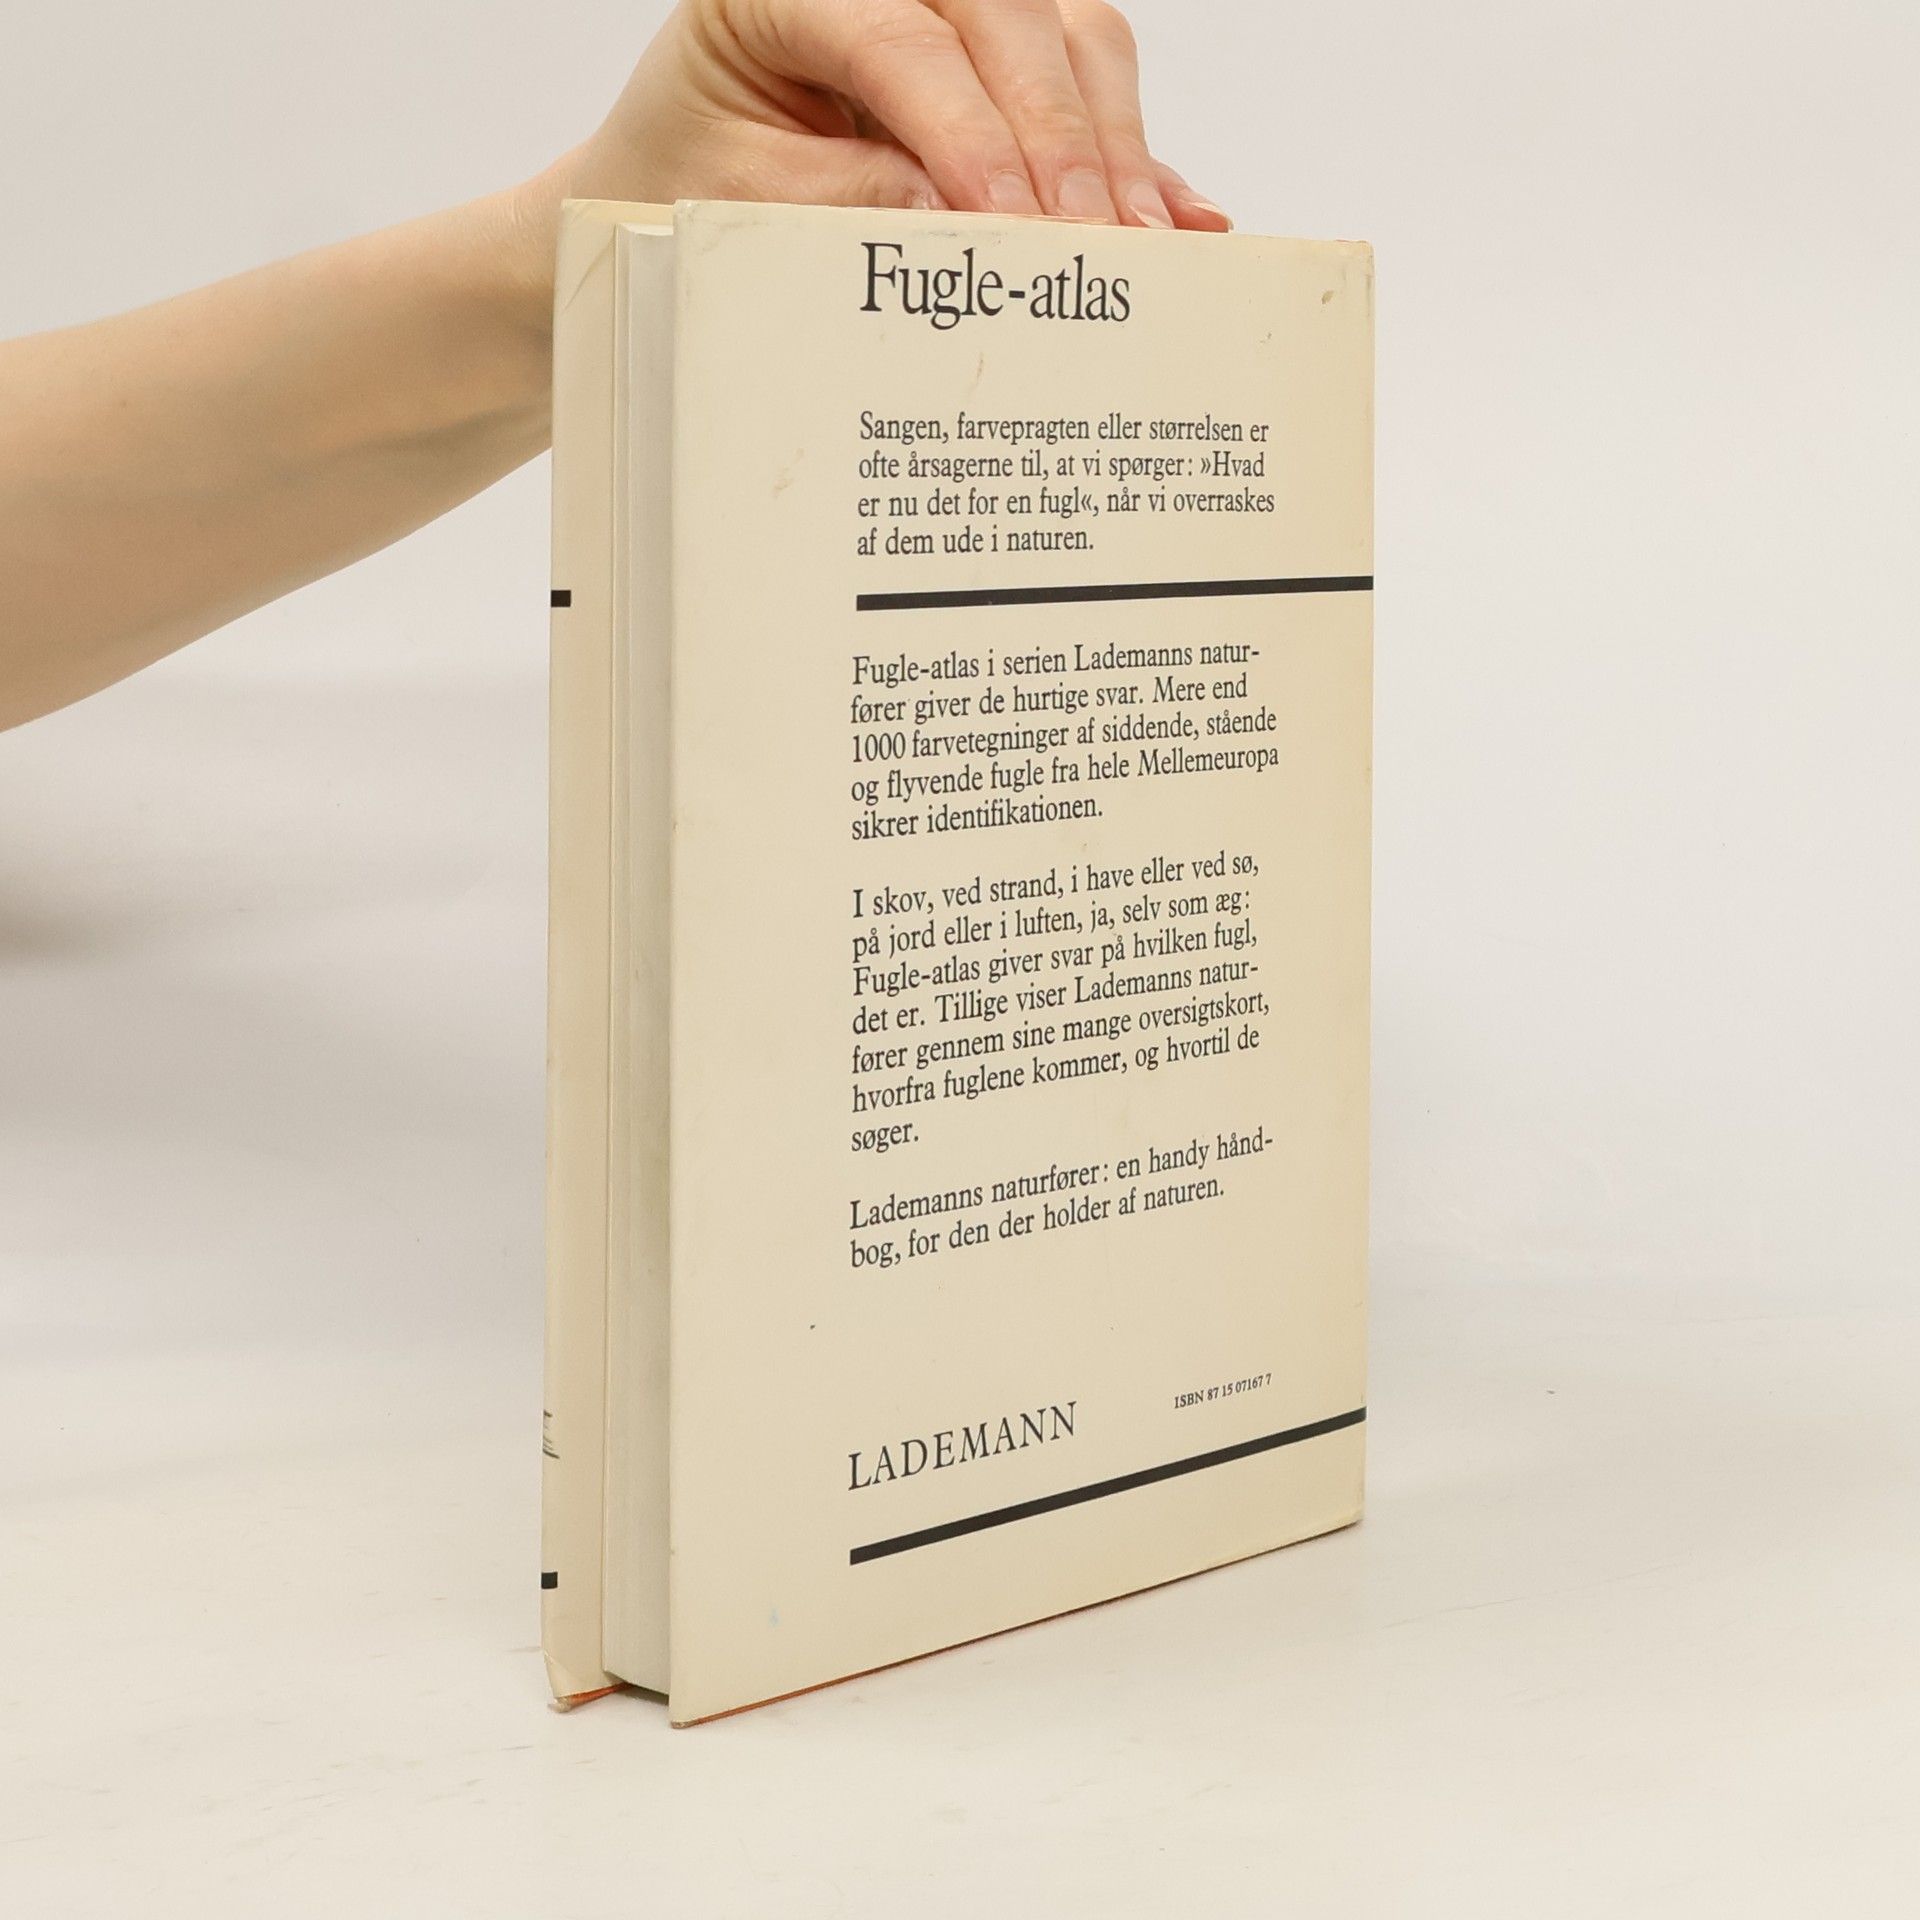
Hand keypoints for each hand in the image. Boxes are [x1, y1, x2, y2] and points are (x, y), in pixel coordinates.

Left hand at [534, 0, 1228, 236]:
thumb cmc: (684, 190)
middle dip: (1062, 139)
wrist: (664, 200)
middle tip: (1096, 244)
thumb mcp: (746, 207)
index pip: (901, 38)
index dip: (970, 134)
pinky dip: (1133, 156)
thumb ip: (855, 206)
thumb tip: (980, 231)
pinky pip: (1085, 83)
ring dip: (1112, 143)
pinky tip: (1176, 219)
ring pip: (1069, 33)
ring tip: (1138, 246)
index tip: (1015, 227)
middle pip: (1011, 18)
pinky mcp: (997, 60)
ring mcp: (951, 7)